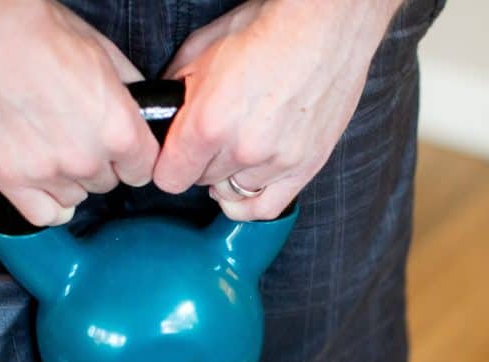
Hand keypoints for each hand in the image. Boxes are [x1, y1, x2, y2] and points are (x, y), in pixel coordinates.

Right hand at [0, 0, 157, 225]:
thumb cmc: (45, 34)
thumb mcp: (108, 58)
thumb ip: (131, 97)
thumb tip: (144, 114)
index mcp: (120, 132)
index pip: (143, 171)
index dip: (131, 158)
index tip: (120, 150)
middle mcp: (87, 159)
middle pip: (107, 184)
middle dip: (97, 163)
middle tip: (74, 134)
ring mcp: (47, 172)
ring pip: (76, 198)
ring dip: (69, 180)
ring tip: (50, 146)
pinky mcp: (9, 178)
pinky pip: (43, 216)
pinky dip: (46, 203)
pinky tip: (42, 182)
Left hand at [153, 0, 401, 220]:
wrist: (324, 26)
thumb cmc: (267, 29)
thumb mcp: (202, 49)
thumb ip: (177, 90)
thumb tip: (164, 113)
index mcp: (208, 122)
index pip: (170, 178)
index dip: (168, 165)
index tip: (174, 156)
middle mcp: (242, 150)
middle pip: (201, 182)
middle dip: (201, 162)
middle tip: (213, 138)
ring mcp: (276, 162)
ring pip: (232, 193)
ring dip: (229, 175)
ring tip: (236, 149)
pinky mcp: (305, 166)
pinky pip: (267, 207)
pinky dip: (251, 203)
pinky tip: (246, 185)